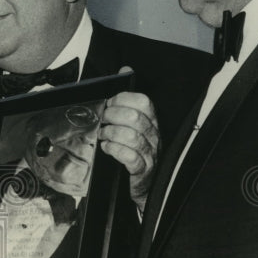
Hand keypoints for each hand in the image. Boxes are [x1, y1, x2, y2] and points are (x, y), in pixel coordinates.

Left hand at [100, 69, 159, 211]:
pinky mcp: (143, 171)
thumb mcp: (132, 123)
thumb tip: (125, 69)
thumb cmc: (135, 151)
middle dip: (113, 115)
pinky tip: (107, 148)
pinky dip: (115, 150)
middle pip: (136, 118)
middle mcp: (154, 136)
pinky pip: (131, 157)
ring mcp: (151, 154)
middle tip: (102, 119)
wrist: (143, 188)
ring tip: (102, 135)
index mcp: (152, 122)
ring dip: (111, 133)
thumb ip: (128, 97)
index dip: (123, 99)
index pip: (144, 102)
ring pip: (132, 136)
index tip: (109, 102)